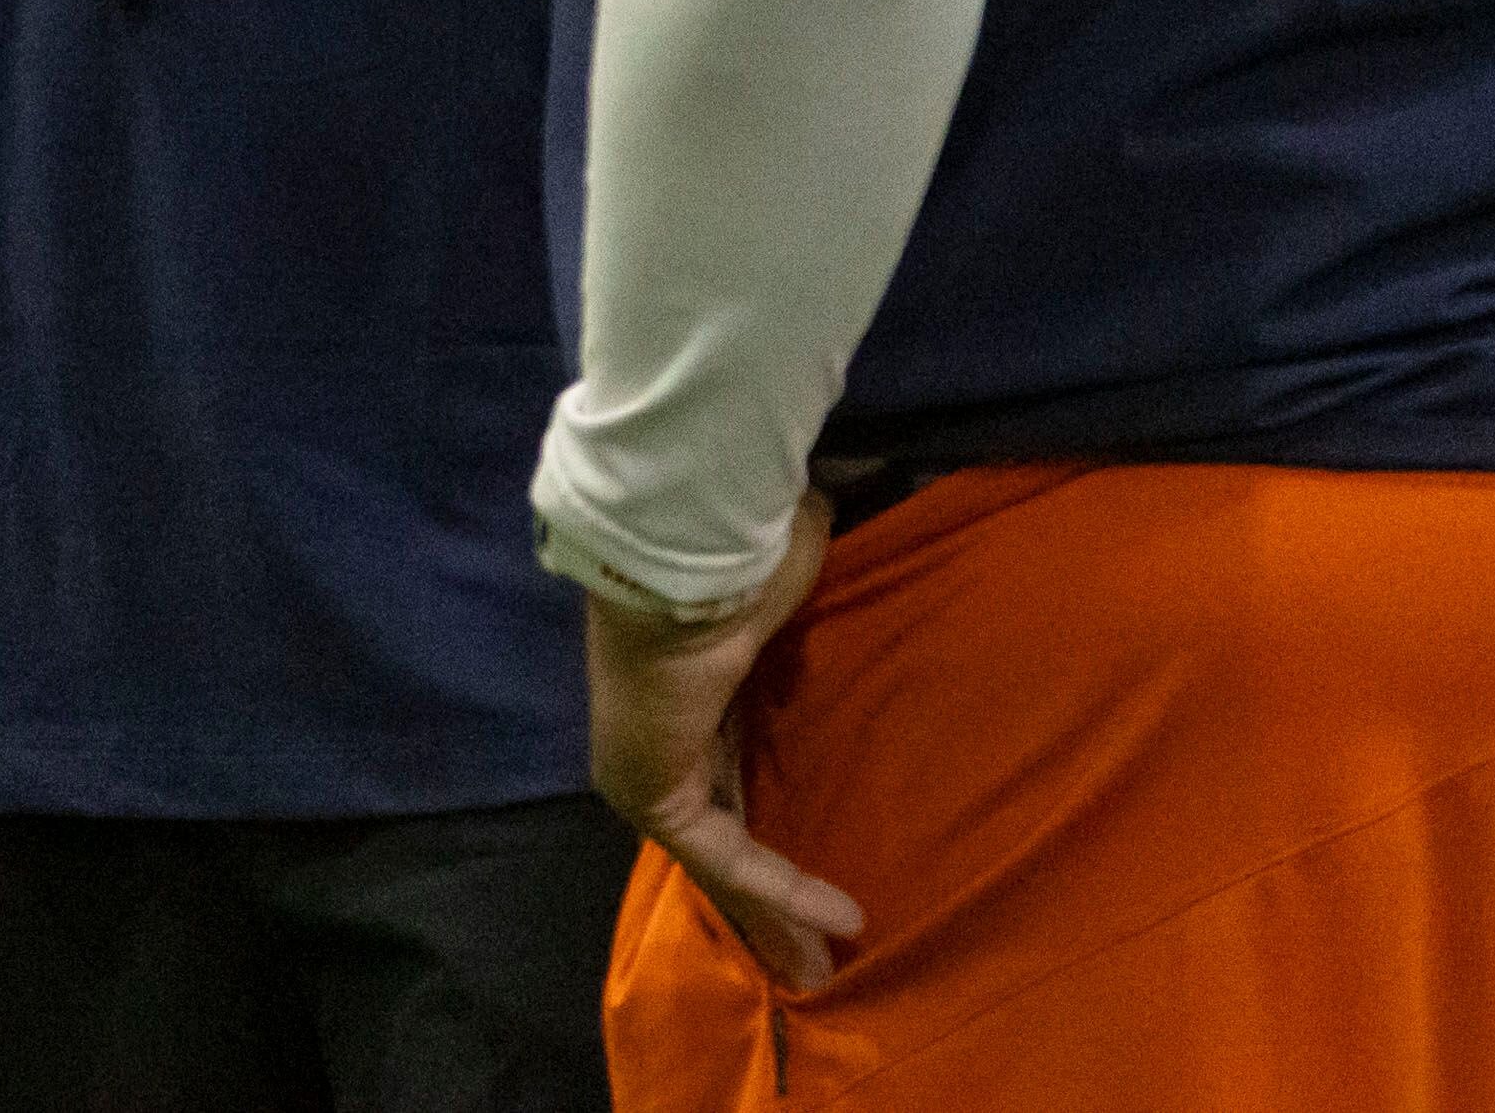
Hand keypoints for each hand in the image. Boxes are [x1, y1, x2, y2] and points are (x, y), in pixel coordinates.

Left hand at [582, 496, 862, 991]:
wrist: (681, 557)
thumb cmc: (739, 556)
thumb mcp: (790, 583)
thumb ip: (811, 588)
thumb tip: (847, 523)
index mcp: (688, 693)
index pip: (731, 776)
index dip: (778, 825)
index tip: (822, 863)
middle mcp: (660, 740)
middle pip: (725, 836)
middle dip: (772, 904)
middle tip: (817, 956)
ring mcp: (647, 774)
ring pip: (721, 862)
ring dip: (775, 919)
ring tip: (821, 971)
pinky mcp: (654, 799)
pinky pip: (728, 856)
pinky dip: (785, 888)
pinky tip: (840, 916)